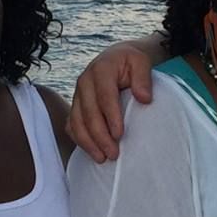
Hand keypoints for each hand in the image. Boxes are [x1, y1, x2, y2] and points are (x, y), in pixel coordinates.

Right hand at [67, 45, 155, 161]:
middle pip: (89, 113)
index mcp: (101, 70)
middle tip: (113, 153)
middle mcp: (84, 81)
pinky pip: (71, 125)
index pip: (105, 96)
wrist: (115, 58)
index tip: (119, 135)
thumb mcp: (141, 62)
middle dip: (100, 136)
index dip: (111, 117)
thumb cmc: (129, 62)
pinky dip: (79, 139)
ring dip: (88, 142)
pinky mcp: (75, 104)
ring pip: (76, 122)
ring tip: (102, 158)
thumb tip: (144, 98)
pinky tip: (91, 151)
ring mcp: (77, 94)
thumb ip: (143, 78)